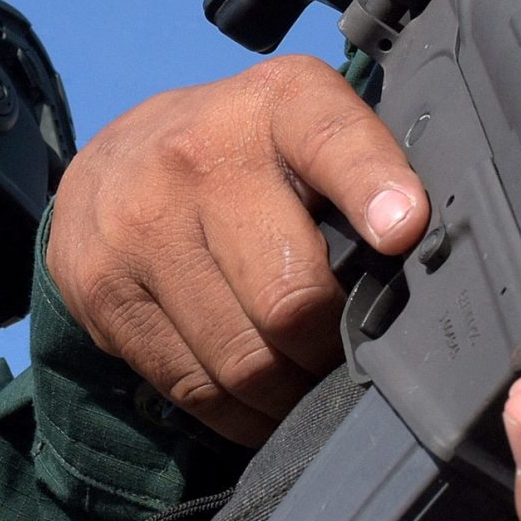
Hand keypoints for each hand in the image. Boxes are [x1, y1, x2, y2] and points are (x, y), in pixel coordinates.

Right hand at [44, 56, 428, 443]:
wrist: (109, 165)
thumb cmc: (239, 155)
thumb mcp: (303, 129)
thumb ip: (364, 175)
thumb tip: (420, 256)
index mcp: (273, 106)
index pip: (331, 139)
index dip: (373, 187)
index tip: (402, 231)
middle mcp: (196, 158)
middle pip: (291, 297)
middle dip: (331, 348)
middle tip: (346, 357)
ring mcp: (140, 229)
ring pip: (243, 359)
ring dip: (289, 393)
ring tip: (304, 383)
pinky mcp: (101, 292)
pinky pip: (192, 386)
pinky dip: (240, 413)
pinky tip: (259, 401)